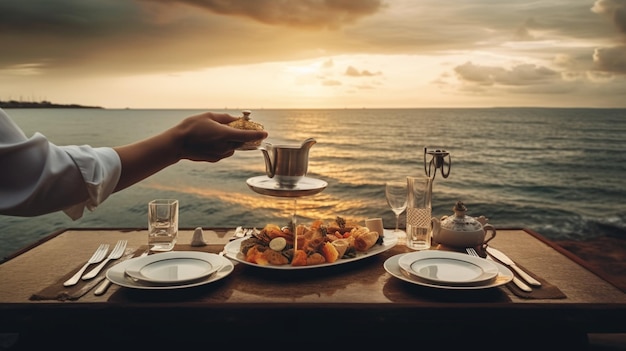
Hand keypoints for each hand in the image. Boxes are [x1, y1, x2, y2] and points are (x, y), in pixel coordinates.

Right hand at [112, 111, 267, 191]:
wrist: (177, 144)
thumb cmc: (191, 127)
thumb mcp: (208, 116)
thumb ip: (225, 118)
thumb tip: (236, 119)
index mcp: (225, 135)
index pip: (247, 136)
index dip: (258, 134)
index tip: (265, 133)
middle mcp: (225, 146)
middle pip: (242, 142)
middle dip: (245, 136)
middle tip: (245, 128)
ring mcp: (220, 154)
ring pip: (234, 147)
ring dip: (234, 140)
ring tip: (222, 132)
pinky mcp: (215, 159)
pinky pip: (226, 151)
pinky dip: (225, 145)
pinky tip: (214, 140)